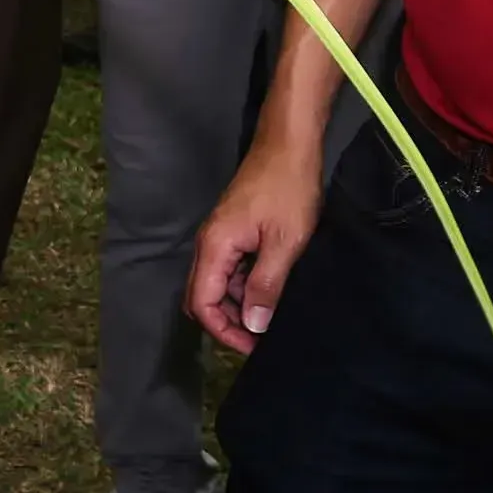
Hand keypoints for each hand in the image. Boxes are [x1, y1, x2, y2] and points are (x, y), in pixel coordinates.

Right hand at [187, 135, 326, 352]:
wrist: (289, 146)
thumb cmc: (288, 190)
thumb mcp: (284, 242)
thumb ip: (266, 285)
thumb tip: (253, 325)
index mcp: (215, 247)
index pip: (202, 303)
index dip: (224, 331)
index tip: (254, 346)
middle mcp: (209, 244)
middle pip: (203, 297)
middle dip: (227, 323)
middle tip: (261, 338)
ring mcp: (221, 237)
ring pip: (218, 284)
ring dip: (238, 305)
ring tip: (271, 318)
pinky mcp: (234, 231)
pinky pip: (231, 269)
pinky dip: (246, 286)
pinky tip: (272, 290)